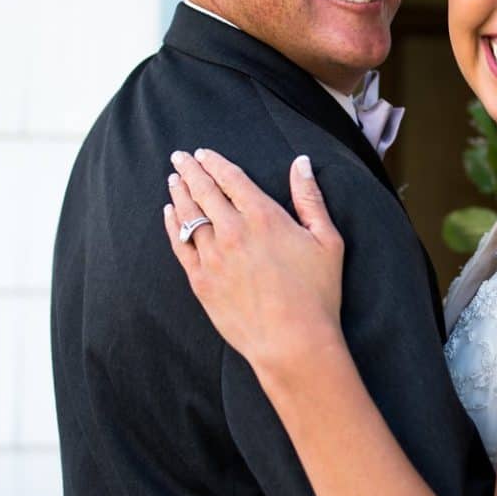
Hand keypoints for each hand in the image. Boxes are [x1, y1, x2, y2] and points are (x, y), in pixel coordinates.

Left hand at [164, 147, 345, 374]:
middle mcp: (233, 231)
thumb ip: (310, 198)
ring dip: (180, 193)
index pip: (231, 178)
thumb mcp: (327, 240)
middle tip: (179, 156)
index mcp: (263, 216)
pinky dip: (173, 225)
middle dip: (190, 170)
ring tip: (173, 179)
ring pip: (189, 215)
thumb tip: (301, 163)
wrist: (292, 342)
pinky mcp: (201, 282)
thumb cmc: (316, 293)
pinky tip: (169, 214)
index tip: (203, 153)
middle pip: (204, 190)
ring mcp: (213, 257)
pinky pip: (180, 245)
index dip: (215, 162)